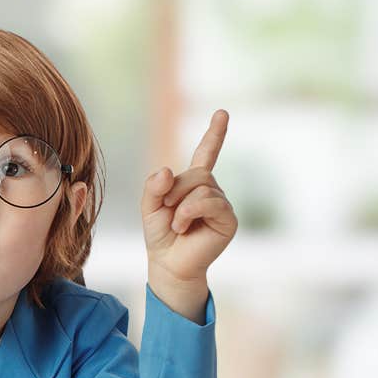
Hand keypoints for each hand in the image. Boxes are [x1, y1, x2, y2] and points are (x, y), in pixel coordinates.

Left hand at [141, 109, 238, 283]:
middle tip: (166, 209)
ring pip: (202, 186)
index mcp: (194, 184)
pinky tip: (183, 226)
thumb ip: (153, 186)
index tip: (222, 113)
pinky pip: (210, 201)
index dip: (215, 134)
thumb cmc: (160, 235)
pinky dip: (189, 211)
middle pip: (197, 173)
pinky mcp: (228, 220)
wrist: (168, 264)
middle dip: (175, 189)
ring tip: (175, 224)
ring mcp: (222, 204)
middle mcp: (211, 191)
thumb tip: (167, 169)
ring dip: (180, 205)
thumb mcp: (149, 206)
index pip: (207, 154)